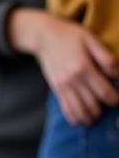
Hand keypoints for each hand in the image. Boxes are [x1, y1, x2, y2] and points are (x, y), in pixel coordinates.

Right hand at [8, 8, 118, 125]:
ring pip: (77, 109)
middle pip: (90, 103)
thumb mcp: (92, 40)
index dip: (113, 98)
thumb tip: (117, 74)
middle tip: (107, 109)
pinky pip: (65, 107)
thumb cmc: (71, 36)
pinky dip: (72, 117)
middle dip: (101, 111)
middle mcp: (73, 80)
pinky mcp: (56, 89)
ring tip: (94, 119)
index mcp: (84, 68)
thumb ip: (105, 57)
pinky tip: (78, 121)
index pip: (103, 90)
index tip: (117, 101)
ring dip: (87, 117)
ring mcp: (63, 86)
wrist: (45, 38)